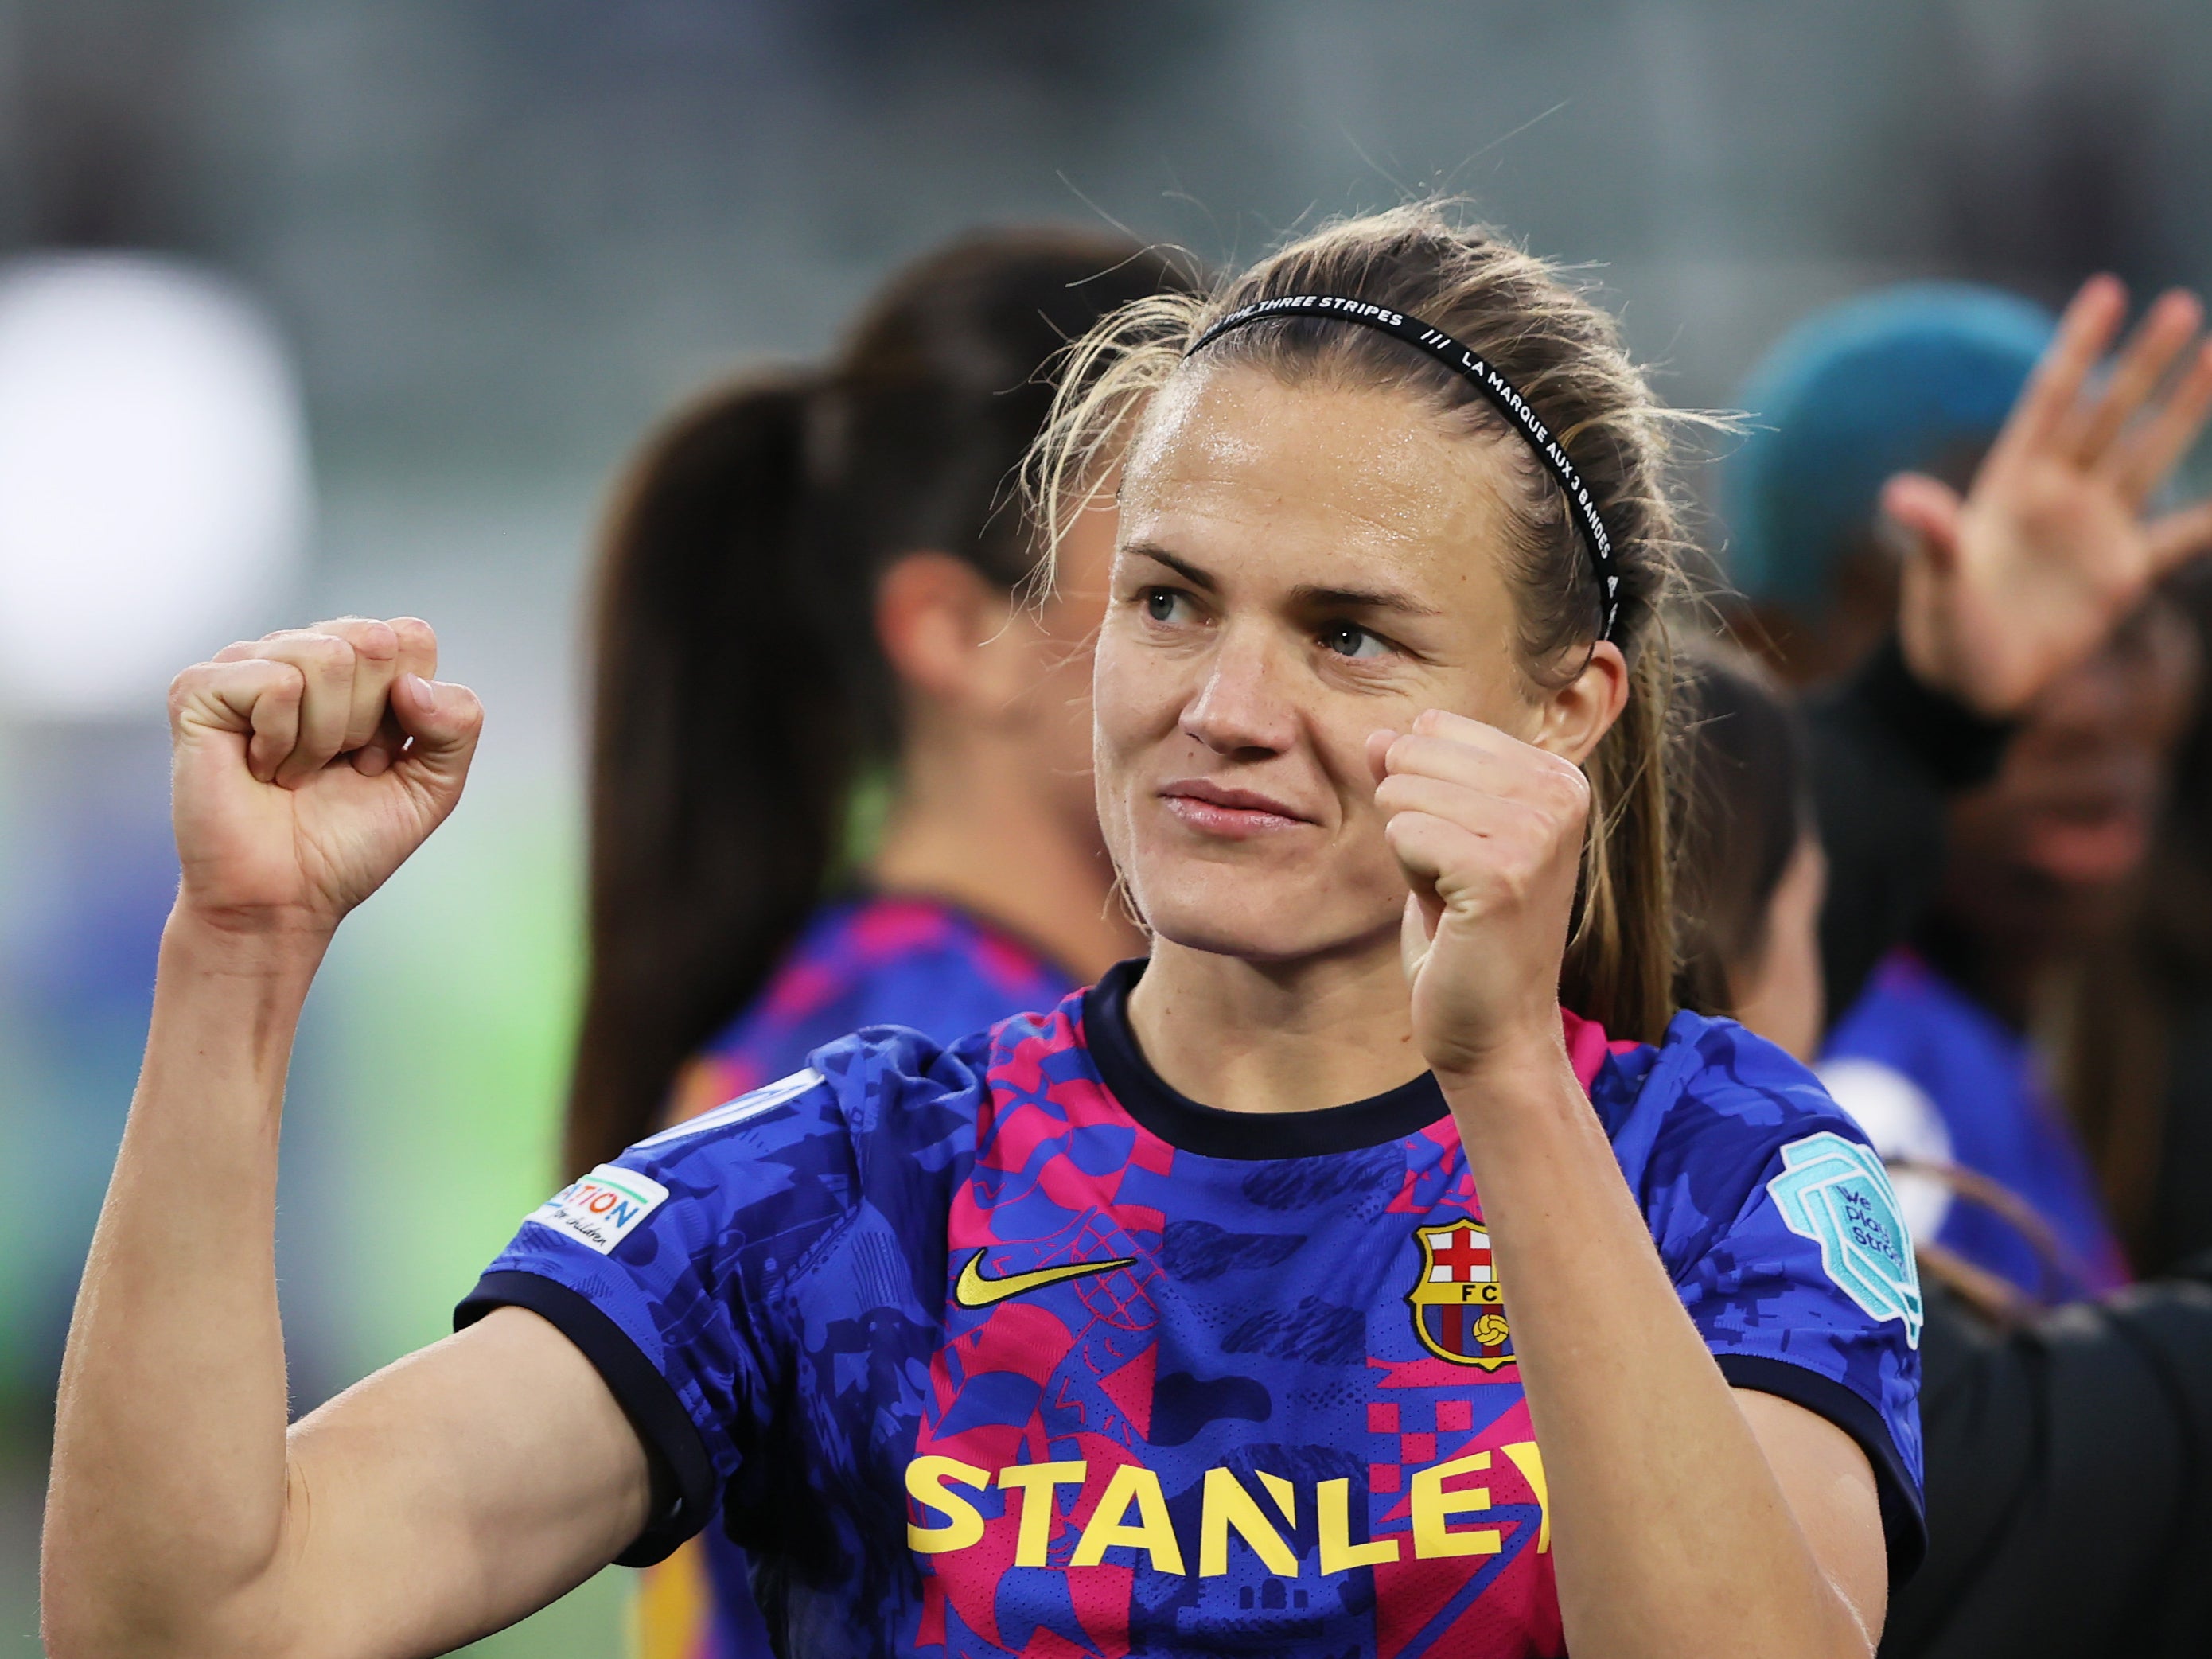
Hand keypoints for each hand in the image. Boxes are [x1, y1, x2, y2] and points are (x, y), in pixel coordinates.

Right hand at [167, 617, 482, 941]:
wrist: (285, 897)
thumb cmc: (350, 840)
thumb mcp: (436, 783)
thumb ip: (459, 724)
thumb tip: (411, 683)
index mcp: (353, 663)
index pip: (411, 636)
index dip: (410, 708)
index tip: (376, 757)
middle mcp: (298, 650)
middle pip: (374, 640)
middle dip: (370, 720)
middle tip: (336, 765)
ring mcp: (245, 663)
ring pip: (327, 656)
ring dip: (325, 736)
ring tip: (296, 771)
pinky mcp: (199, 688)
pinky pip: (277, 684)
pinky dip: (282, 741)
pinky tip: (260, 768)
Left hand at [1371, 710, 1585, 1082]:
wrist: (1495, 1030)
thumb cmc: (1466, 937)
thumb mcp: (1438, 840)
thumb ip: (1413, 779)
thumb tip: (1377, 733)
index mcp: (1556, 776)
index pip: (1435, 727)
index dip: (1423, 791)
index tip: (1463, 851)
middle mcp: (1560, 793)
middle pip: (1414, 750)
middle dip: (1410, 817)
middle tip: (1453, 879)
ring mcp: (1537, 831)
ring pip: (1403, 791)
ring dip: (1410, 852)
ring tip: (1454, 897)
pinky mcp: (1502, 871)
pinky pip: (1403, 833)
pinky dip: (1409, 876)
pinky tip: (1451, 914)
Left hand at [1887, 274, 2211, 717]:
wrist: (1969, 682)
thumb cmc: (1943, 627)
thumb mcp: (1936, 579)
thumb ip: (1932, 534)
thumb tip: (1896, 496)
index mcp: (2010, 482)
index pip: (2051, 398)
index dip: (2079, 346)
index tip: (2107, 291)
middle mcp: (2058, 493)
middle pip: (2109, 413)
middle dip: (2144, 363)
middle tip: (2181, 305)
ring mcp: (2094, 527)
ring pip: (2150, 454)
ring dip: (2187, 408)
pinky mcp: (2122, 572)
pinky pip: (2183, 536)